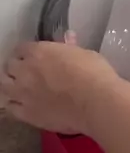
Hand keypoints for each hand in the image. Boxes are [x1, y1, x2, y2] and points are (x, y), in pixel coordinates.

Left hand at [0, 40, 118, 134]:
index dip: (28, 53)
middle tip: (27, 74)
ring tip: (20, 89)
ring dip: (11, 85)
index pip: (22, 49)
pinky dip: (15, 105)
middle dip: (17, 68)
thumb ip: (70, 48)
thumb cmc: (95, 75)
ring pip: (4, 86)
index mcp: (38, 52)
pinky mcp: (27, 114)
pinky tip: (24, 105)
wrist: (96, 104)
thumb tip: (68, 38)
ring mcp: (23, 93)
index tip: (34, 58)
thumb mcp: (85, 54)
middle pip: (9, 66)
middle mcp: (25, 71)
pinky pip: (11, 108)